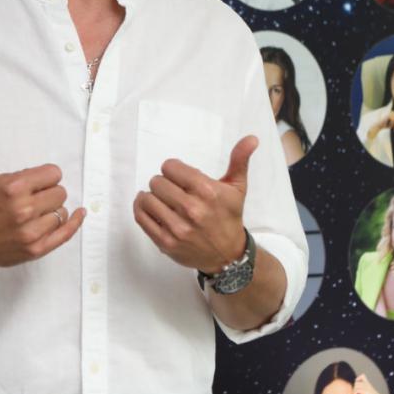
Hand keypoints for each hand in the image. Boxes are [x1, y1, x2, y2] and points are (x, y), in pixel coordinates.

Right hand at [0, 116, 84, 271]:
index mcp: (13, 187)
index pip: (53, 174)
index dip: (45, 175)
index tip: (34, 181)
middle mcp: (24, 210)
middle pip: (60, 192)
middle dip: (48, 191)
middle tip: (32, 196)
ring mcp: (30, 232)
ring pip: (61, 212)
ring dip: (52, 209)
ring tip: (35, 211)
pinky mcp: (35, 249)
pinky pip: (65, 234)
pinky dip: (74, 223)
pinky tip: (78, 214)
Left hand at [133, 136, 256, 272]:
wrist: (227, 255)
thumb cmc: (229, 217)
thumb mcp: (237, 187)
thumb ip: (239, 160)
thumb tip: (251, 138)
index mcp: (208, 192)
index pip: (170, 167)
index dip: (173, 169)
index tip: (179, 176)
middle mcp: (192, 210)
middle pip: (157, 182)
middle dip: (163, 183)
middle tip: (172, 190)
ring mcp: (177, 228)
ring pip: (146, 199)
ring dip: (151, 196)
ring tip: (161, 199)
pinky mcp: (165, 242)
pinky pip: (141, 217)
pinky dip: (141, 208)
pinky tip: (149, 206)